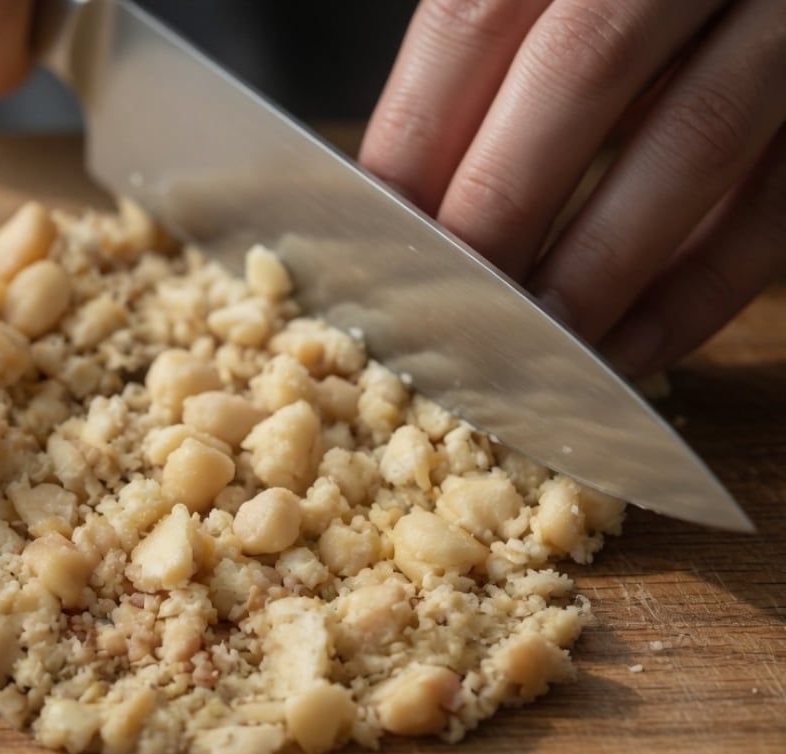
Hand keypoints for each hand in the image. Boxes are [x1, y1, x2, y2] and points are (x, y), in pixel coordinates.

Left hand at [359, 0, 785, 376]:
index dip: (414, 142)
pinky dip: (699, 291)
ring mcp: (780, 19)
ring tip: (531, 352)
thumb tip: (401, 201)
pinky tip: (628, 352)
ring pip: (694, 136)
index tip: (374, 244)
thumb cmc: (625, 14)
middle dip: (498, 211)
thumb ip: (494, 64)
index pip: (472, 20)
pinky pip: (777, 205)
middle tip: (444, 315)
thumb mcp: (545, 6)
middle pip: (577, 72)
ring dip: (599, 265)